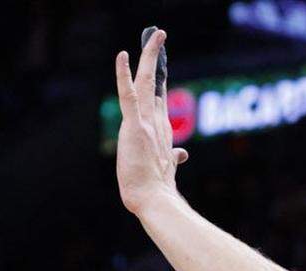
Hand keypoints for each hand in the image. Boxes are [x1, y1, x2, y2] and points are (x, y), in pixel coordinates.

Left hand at [115, 27, 188, 216]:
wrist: (154, 200)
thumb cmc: (156, 190)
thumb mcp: (164, 171)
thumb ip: (173, 159)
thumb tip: (182, 155)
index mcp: (161, 133)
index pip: (159, 101)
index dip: (159, 81)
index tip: (160, 65)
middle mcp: (157, 123)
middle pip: (156, 85)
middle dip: (157, 59)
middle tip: (159, 36)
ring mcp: (147, 123)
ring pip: (147, 82)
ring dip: (150, 56)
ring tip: (154, 34)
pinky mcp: (135, 125)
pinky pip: (128, 94)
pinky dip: (124, 73)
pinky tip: (123, 54)